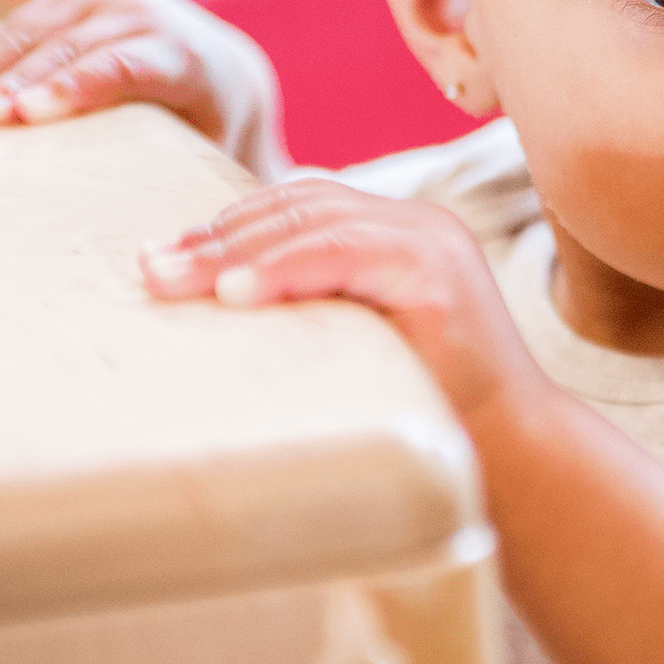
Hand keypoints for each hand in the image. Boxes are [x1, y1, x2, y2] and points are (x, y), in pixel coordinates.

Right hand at [0, 0, 286, 179]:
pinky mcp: (70, 1)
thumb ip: (206, 190)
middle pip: (72, 48)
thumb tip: (187, 263)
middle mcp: (146, 16)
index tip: (27, 114)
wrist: (221, 69)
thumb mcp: (223, 160)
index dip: (76, 86)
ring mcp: (104, 1)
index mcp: (189, 57)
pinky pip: (18, 28)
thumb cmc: (217, 136)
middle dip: (15, 83)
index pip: (128, 65)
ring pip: (36, 32)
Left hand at [139, 178, 545, 417]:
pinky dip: (282, 268)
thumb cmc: (427, 415)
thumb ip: (309, 313)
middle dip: (216, 235)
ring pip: (312, 221)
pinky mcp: (436, 268)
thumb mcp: (353, 348)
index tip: (163, 259)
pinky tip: (234, 292)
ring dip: (234, 250)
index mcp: (393, 233)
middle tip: (150, 269)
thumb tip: (213, 309)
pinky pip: (342, 252)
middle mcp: (414, 222)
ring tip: (173, 279)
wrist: (513, 458)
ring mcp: (429, 239)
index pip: (296, 207)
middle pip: (296, 205)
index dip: (226, 228)